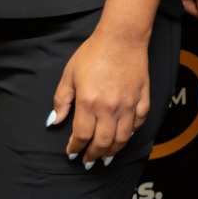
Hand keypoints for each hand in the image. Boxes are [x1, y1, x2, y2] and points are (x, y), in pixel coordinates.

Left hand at [52, 29, 151, 164]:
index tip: (71, 153)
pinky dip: (132, 133)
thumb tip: (54, 121)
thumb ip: (62, 100)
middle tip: (88, 161)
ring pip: (122, 138)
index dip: (75, 148)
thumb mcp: (69, 74)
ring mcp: (128, 104)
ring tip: (106, 157)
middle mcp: (109, 107)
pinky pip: (139, 122)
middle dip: (93, 155)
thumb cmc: (94, 52)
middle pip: (102, 142)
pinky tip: (125, 136)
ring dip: (113, 151)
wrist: (122, 37)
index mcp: (88, 102)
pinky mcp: (142, 98)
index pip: (81, 135)